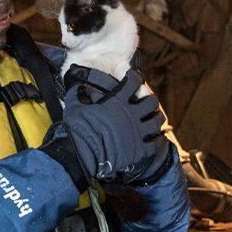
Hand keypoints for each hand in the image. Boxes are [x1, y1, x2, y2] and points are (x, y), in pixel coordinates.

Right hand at [39, 67, 172, 189]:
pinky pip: (154, 144)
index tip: (134, 76)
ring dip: (156, 119)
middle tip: (147, 101)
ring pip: (157, 121)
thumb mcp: (75, 106)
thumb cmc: (78, 130)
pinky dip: (156, 142)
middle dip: (150, 100)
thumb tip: (76, 86)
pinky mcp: (139, 149)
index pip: (133, 82)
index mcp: (117, 102)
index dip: (135, 77)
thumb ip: (77, 93)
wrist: (84, 154)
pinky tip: (155, 140)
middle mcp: (131, 114)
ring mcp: (137, 132)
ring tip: (154, 119)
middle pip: (151, 102)